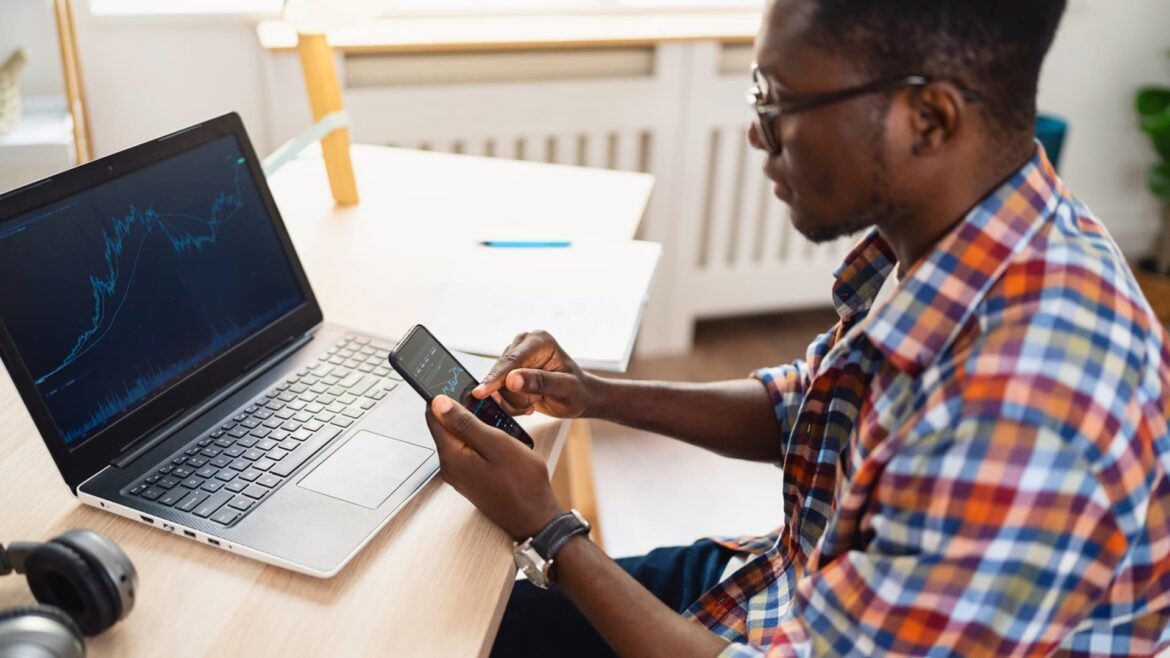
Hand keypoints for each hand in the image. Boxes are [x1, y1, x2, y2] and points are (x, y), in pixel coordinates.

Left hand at [425, 395, 562, 539]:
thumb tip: (438, 402)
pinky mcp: (472, 477)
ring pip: (460, 436)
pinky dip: (483, 439)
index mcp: (452, 456)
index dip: (445, 395)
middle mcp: (451, 466)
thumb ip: (465, 423)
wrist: (536, 519)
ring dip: (477, 424)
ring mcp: (461, 474)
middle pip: (446, 425)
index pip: (433, 415)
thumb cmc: (522, 485)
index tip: (462, 384)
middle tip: (490, 405)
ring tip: (501, 424)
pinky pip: (470, 449)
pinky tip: (502, 440)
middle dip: (465, 410)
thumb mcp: (496, 444)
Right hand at [471, 330, 596, 418]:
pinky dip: (511, 402)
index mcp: (540, 340)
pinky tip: (528, 403)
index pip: (512, 360)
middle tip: (532, 404)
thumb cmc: (577, 392)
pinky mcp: (508, 369)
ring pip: (497, 384)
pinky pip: (498, 390)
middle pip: (500, 373)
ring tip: (533, 402)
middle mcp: (524, 343)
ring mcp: (514, 355)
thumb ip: (540, 382)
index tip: (481, 393)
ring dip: (513, 400)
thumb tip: (511, 380)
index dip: (496, 378)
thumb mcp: (565, 389)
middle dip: (513, 395)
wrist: (579, 398)